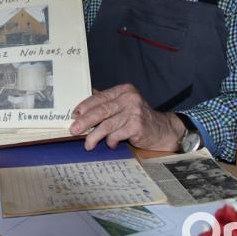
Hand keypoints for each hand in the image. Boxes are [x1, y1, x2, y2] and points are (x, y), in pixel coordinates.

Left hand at [69, 84, 184, 150]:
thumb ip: (106, 103)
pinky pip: (117, 135)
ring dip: (94, 136)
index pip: (100, 97)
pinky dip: (111, 141)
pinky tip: (111, 144)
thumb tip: (82, 106)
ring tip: (88, 144)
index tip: (74, 114)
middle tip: (74, 130)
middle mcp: (129, 98)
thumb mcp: (123, 106)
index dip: (85, 106)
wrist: (162, 130)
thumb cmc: (138, 118)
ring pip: (107, 125)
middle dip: (85, 121)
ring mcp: (134, 112)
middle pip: (101, 110)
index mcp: (124, 90)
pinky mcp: (137, 126)